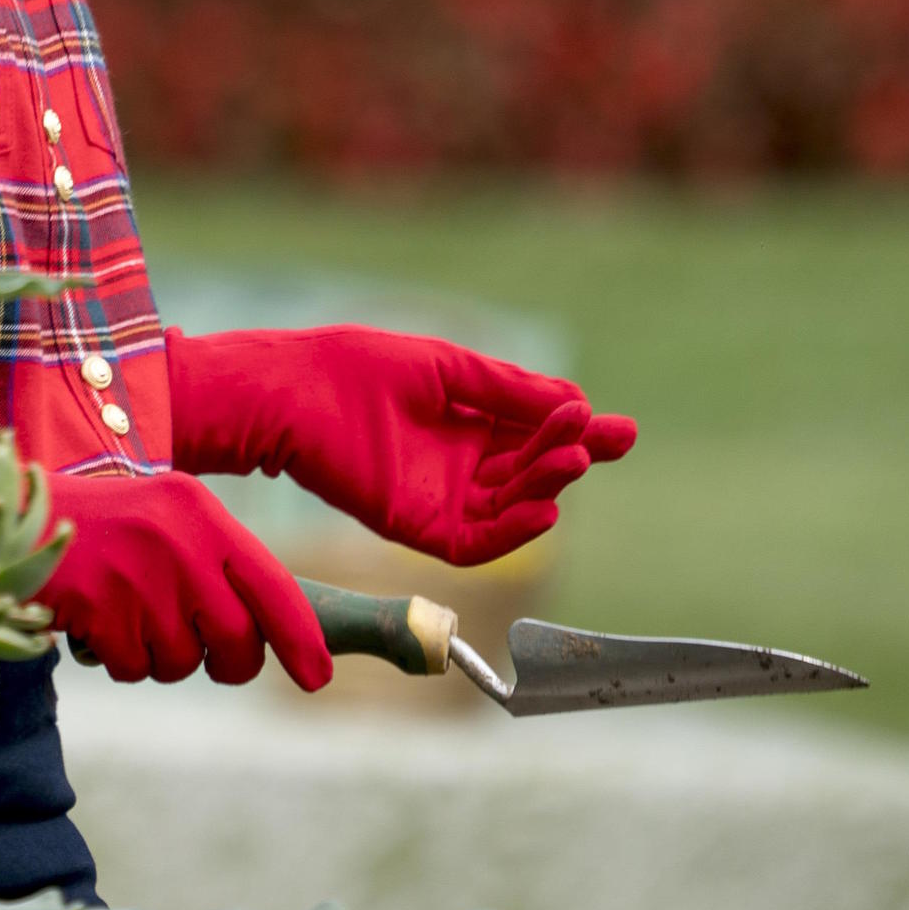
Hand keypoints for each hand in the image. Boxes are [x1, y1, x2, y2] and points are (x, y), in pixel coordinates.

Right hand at [39, 471, 331, 689]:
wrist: (11, 514)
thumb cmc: (100, 526)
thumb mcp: (166, 520)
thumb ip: (215, 566)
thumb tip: (265, 636)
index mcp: (200, 512)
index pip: (273, 584)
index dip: (300, 639)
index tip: (316, 679)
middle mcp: (178, 539)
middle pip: (236, 641)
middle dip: (222, 663)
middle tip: (197, 653)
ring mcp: (138, 574)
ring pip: (180, 662)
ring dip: (155, 656)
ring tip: (123, 613)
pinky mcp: (100, 606)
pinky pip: (131, 667)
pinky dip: (115, 658)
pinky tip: (94, 620)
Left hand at [167, 326, 638, 568]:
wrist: (292, 391)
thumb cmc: (357, 367)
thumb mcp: (446, 369)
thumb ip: (507, 389)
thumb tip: (578, 399)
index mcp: (466, 422)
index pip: (534, 435)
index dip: (574, 431)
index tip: (616, 426)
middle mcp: (458, 464)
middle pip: (529, 470)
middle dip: (570, 455)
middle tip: (607, 438)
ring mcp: (439, 497)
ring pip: (510, 506)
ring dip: (546, 486)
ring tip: (572, 460)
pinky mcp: (416, 526)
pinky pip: (475, 542)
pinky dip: (511, 532)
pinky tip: (543, 510)